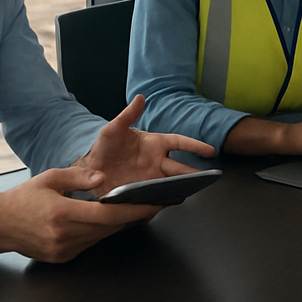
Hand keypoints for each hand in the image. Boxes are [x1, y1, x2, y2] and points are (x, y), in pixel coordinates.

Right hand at [0, 165, 163, 262]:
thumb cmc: (24, 198)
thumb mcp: (50, 178)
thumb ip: (79, 178)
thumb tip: (103, 178)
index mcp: (63, 214)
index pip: (108, 215)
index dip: (135, 211)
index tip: (154, 205)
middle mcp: (65, 235)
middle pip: (109, 228)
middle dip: (133, 217)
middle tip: (153, 204)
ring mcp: (64, 250)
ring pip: (101, 237)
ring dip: (118, 225)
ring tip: (135, 210)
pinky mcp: (62, 257)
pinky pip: (89, 243)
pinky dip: (100, 232)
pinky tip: (107, 221)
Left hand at [77, 94, 215, 193]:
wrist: (91, 168)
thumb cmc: (106, 146)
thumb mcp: (113, 128)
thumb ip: (128, 115)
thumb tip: (140, 98)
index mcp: (155, 144)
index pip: (180, 143)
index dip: (195, 146)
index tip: (210, 151)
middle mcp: (157, 162)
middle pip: (179, 168)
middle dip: (192, 173)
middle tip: (205, 179)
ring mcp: (150, 178)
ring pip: (171, 183)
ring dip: (181, 187)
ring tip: (191, 193)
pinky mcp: (142, 192)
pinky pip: (157, 196)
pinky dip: (165, 200)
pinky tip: (171, 203)